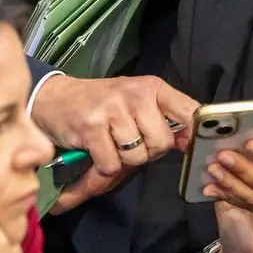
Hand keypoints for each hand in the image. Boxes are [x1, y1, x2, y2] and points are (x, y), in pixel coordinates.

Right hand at [30, 73, 196, 213]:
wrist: (55, 98)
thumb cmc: (102, 105)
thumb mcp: (136, 103)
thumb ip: (164, 119)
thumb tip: (191, 142)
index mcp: (153, 87)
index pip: (190, 110)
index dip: (198, 133)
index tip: (197, 147)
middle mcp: (136, 94)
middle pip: (162, 143)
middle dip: (148, 152)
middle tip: (129, 141)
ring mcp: (113, 110)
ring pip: (137, 157)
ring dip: (123, 159)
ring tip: (110, 142)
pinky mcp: (91, 127)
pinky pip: (112, 164)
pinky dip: (104, 165)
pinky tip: (95, 149)